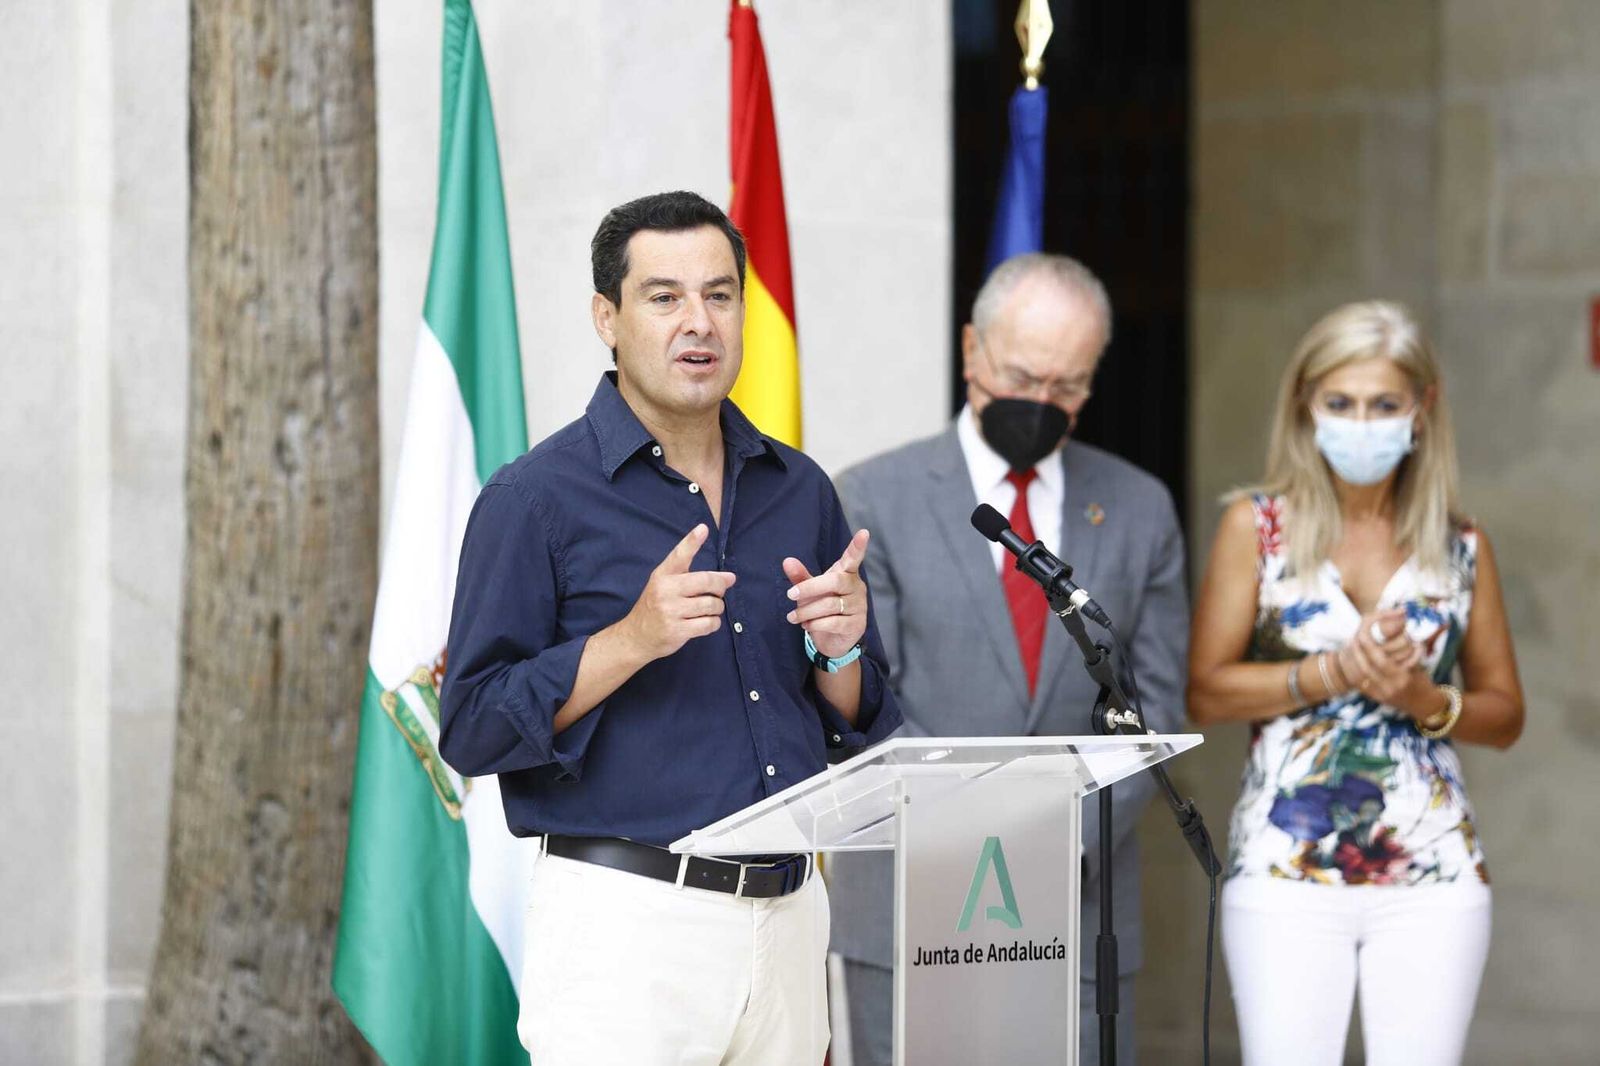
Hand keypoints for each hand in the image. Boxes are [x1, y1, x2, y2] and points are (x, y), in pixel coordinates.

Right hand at [618, 524, 735, 661]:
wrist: (637, 636)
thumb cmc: (656, 606)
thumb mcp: (663, 584)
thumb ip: (690, 577)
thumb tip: (729, 578)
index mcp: (663, 575)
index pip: (679, 555)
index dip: (692, 541)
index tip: (704, 529)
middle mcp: (666, 590)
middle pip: (707, 581)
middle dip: (720, 586)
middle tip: (720, 591)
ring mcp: (671, 611)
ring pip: (711, 605)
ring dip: (717, 608)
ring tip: (710, 609)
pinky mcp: (678, 630)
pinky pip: (709, 624)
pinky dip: (713, 623)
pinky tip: (705, 622)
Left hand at [784, 529, 870, 660]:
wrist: (832, 640)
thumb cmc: (822, 608)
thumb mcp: (809, 591)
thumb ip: (800, 577)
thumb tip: (787, 561)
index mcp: (846, 574)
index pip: (853, 558)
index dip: (858, 546)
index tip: (864, 532)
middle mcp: (856, 587)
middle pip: (835, 581)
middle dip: (809, 587)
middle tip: (790, 594)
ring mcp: (859, 607)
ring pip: (831, 605)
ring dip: (807, 611)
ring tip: (793, 617)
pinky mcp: (857, 625)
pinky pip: (834, 622)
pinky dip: (815, 624)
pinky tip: (806, 626)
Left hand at [1337, 608, 1422, 705]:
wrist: (1425, 705)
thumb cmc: (1423, 682)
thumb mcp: (1417, 666)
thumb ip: (1404, 653)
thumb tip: (1389, 634)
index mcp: (1403, 677)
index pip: (1380, 660)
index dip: (1369, 646)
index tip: (1362, 633)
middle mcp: (1391, 687)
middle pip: (1367, 668)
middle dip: (1358, 652)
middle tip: (1353, 639)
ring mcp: (1383, 695)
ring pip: (1361, 676)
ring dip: (1354, 662)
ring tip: (1350, 649)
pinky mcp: (1378, 699)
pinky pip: (1362, 685)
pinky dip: (1356, 673)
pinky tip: (1352, 663)